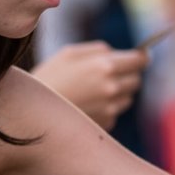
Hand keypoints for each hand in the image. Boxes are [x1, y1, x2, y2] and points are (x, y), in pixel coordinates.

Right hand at [32, 41, 148, 129]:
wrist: (31, 114)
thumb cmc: (48, 79)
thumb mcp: (68, 54)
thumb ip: (97, 50)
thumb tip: (117, 53)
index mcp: (104, 66)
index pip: (140, 60)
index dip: (142, 57)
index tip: (142, 57)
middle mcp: (112, 88)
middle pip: (136, 80)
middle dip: (128, 75)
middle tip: (110, 74)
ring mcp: (110, 109)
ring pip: (127, 98)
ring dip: (118, 93)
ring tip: (92, 92)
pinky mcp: (106, 125)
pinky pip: (114, 112)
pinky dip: (106, 108)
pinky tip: (86, 106)